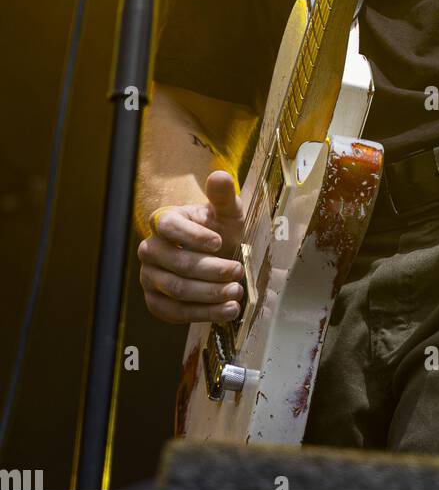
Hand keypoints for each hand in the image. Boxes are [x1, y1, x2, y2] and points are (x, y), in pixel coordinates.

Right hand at [138, 171, 245, 324]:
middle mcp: (150, 249)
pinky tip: (228, 310)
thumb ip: (223, 195)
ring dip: (210, 294)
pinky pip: (175, 312)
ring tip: (236, 292)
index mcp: (163, 221)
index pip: (168, 226)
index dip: (194, 236)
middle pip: (178, 263)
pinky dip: (204, 313)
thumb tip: (220, 176)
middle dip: (212, 270)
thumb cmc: (219, 230)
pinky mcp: (156, 302)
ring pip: (177, 290)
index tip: (219, 242)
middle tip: (238, 272)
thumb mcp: (226, 211)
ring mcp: (149, 277)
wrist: (217, 256)